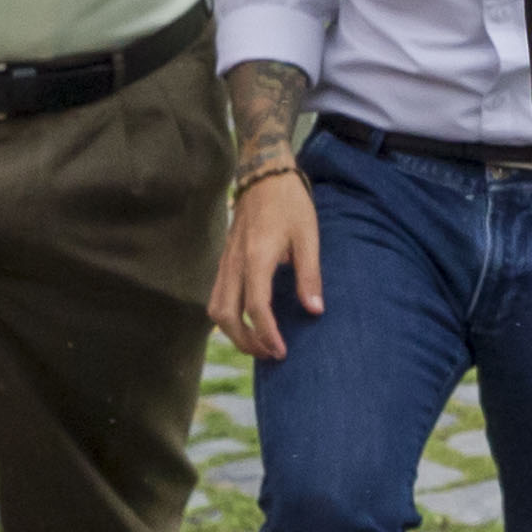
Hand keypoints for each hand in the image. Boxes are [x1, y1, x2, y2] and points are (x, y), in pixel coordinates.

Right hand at [207, 172, 323, 361]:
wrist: (264, 178)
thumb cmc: (291, 205)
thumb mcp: (309, 237)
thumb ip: (310, 275)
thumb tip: (315, 310)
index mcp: (256, 258)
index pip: (256, 307)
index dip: (267, 333)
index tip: (282, 350)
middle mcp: (234, 264)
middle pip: (226, 316)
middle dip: (245, 341)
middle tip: (271, 354)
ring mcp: (225, 263)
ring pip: (216, 309)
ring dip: (233, 333)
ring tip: (259, 344)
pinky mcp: (224, 262)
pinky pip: (217, 297)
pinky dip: (228, 318)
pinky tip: (248, 324)